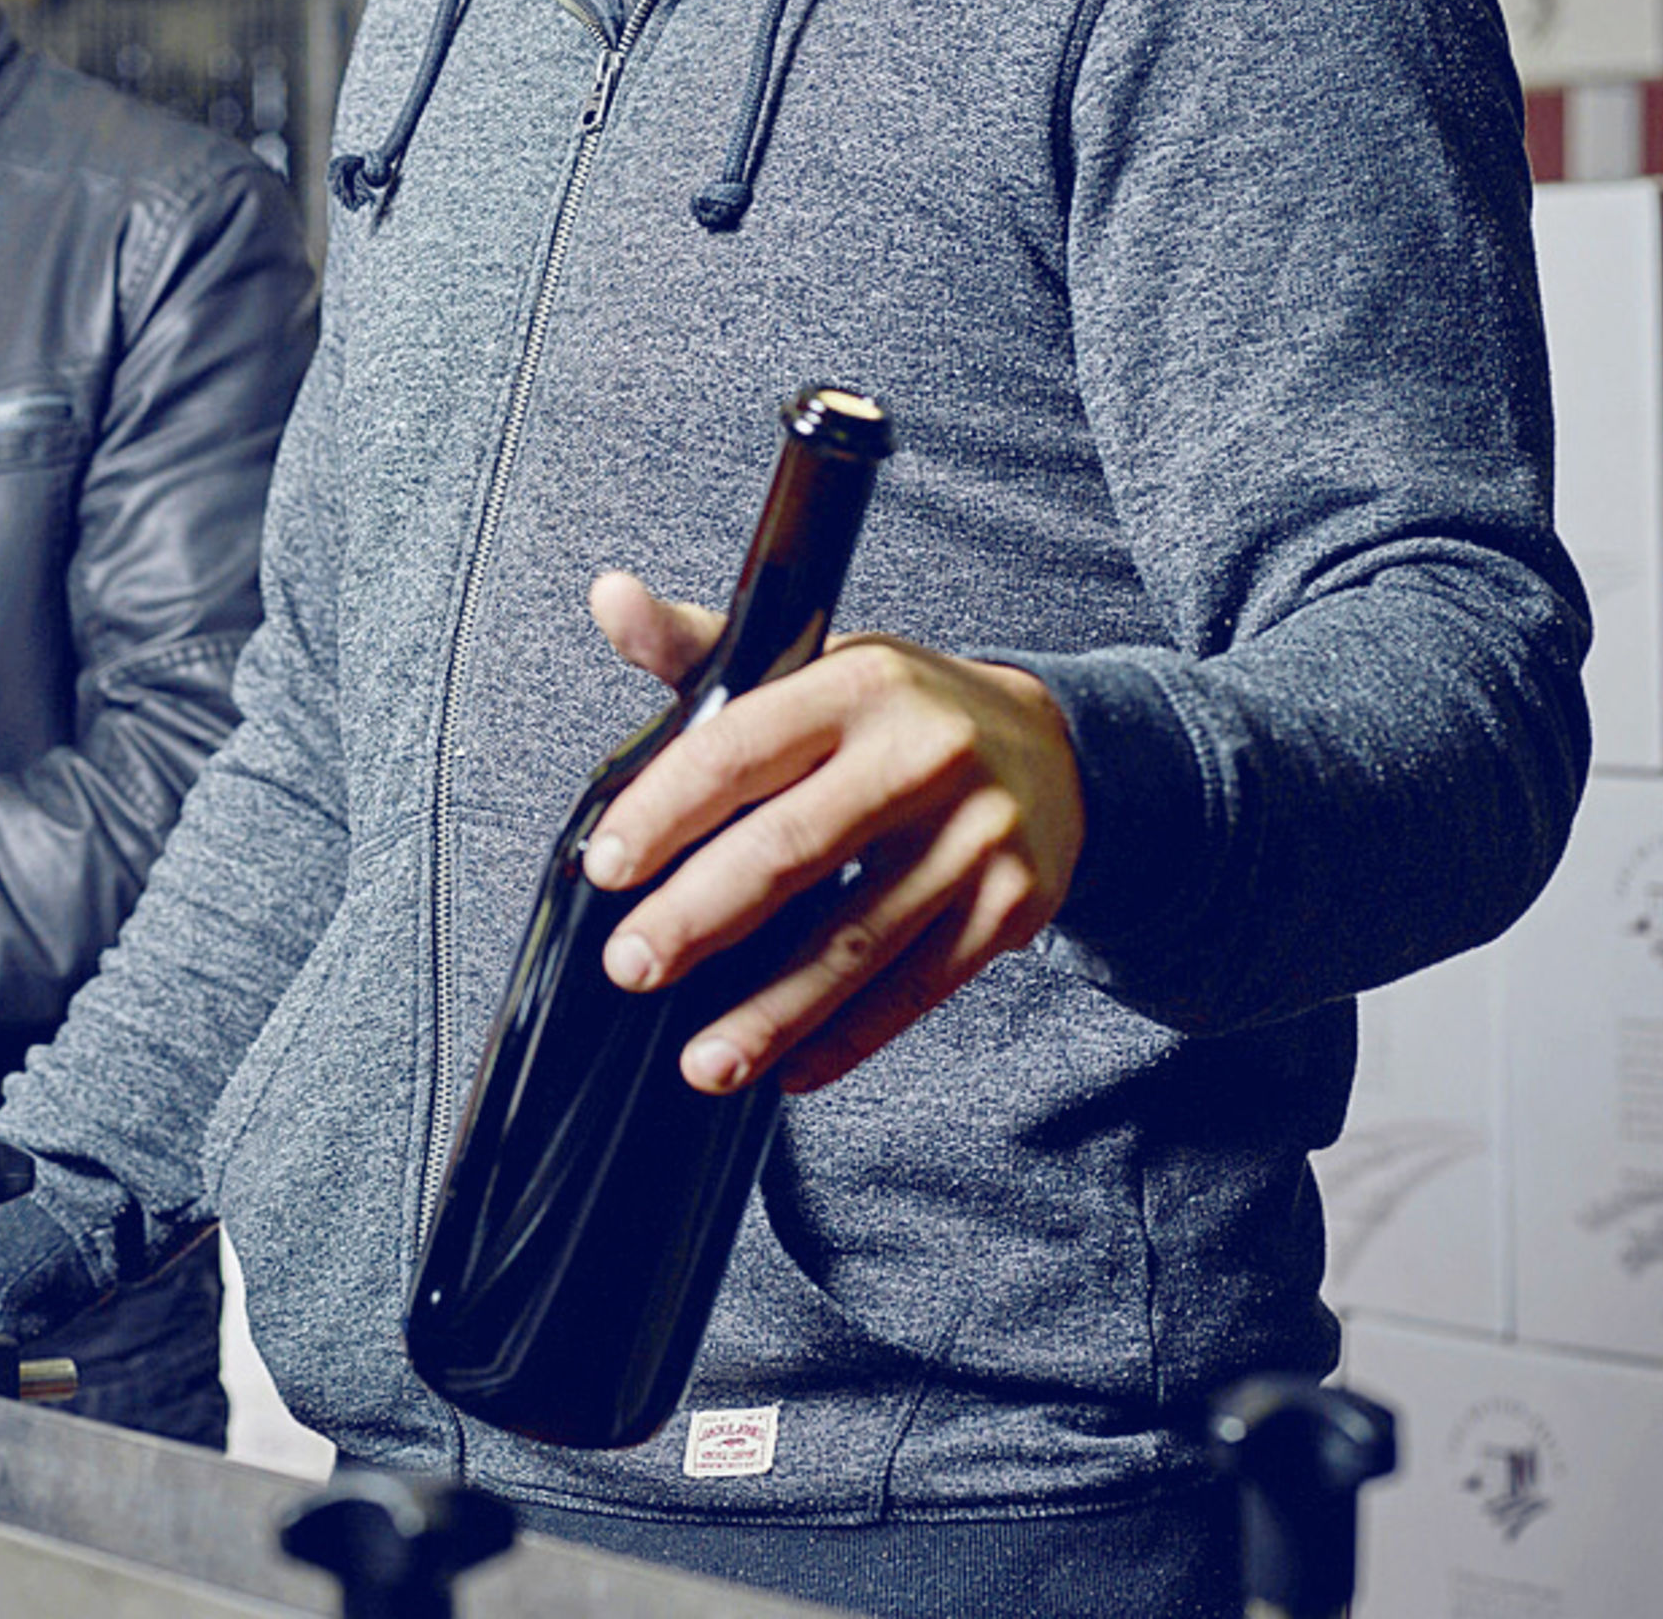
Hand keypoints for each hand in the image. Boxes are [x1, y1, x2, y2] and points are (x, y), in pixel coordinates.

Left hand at [579, 570, 1082, 1095]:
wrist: (1056, 749)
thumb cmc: (897, 713)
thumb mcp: (809, 663)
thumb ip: (698, 646)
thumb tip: (609, 596)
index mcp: (859, 684)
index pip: (740, 749)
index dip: (665, 812)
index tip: (606, 868)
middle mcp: (925, 756)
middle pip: (793, 852)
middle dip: (700, 918)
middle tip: (632, 966)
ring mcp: (977, 839)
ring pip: (855, 942)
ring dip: (771, 1012)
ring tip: (703, 1060)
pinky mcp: (1011, 909)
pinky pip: (916, 990)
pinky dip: (848, 1037)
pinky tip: (788, 1066)